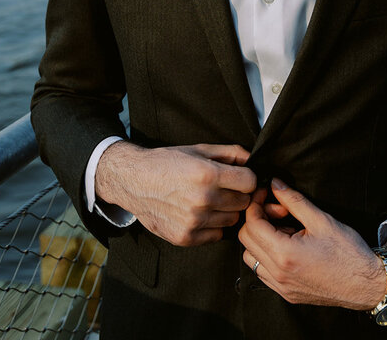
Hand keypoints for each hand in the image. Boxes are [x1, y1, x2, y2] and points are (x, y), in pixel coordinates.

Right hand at [95, 141, 256, 245]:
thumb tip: (252, 159)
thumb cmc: (167, 162)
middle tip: (225, 189)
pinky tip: (200, 213)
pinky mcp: (185, 237)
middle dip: (238, 194)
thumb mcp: (198, 149)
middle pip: (243, 203)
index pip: (250, 182)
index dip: (248, 178)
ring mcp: (194, 221)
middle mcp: (203, 200)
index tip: (241, 178)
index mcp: (208, 174)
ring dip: (226, 211)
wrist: (134, 181)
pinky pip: (216, 235)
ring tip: (211, 200)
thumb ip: (229, 153)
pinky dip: (212, 226)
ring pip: (231, 220)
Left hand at [238, 179, 385, 309]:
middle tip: (280, 210)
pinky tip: (288, 246)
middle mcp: (278, 274)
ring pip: (251, 258)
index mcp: (285, 254)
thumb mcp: (321, 219)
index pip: (252, 224)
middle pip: (246, 241)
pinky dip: (267, 255)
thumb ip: (293, 200)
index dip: (256, 204)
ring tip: (285, 230)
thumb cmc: (348, 252)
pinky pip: (263, 272)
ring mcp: (281, 287)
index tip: (266, 193)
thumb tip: (275, 184)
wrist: (366, 284)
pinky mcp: (287, 294)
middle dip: (257, 219)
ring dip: (261, 239)